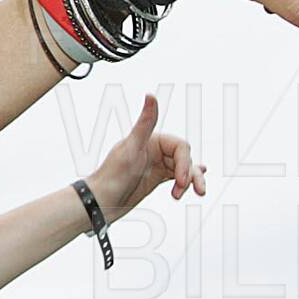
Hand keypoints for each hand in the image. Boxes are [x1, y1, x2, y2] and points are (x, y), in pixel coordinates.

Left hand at [86, 97, 204, 216]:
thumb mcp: (132, 148)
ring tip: (198, 193)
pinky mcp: (155, 178)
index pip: (180, 146)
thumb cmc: (112, 175)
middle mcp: (154, 149)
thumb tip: (150, 96)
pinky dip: (187, 180)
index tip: (181, 181)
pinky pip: (176, 176)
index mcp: (150, 139)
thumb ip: (145, 123)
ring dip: (192, 180)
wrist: (100, 202)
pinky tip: (195, 183)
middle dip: (190, 174)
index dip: (184, 163)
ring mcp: (156, 164)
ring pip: (183, 168)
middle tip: (187, 190)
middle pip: (185, 158)